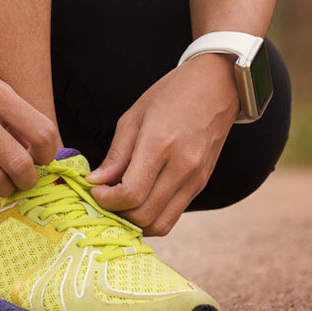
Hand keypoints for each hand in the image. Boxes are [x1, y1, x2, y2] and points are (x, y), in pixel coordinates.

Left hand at [86, 53, 238, 235]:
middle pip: (144, 215)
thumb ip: (115, 155)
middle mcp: (182, 167)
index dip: (105, 200)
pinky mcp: (201, 184)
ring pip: (160, 224)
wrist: (217, 86)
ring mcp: (195, 179)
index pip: (130, 194)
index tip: (94, 190)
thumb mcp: (133, 117)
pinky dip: (152, 216)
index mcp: (160, 145)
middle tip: (103, 198)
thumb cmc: (171, 95)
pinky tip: (138, 200)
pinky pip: (173, 215)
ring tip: (119, 203)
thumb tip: (95, 182)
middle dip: (116, 213)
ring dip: (134, 222)